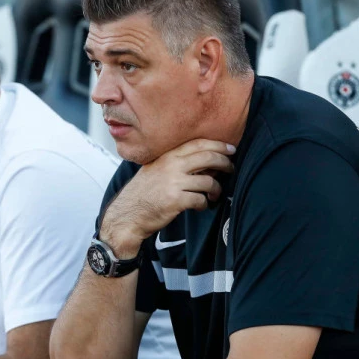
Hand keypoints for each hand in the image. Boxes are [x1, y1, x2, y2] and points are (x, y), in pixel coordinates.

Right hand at [101, 139, 234, 256]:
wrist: (128, 214)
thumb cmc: (142, 194)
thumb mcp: (155, 170)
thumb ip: (175, 162)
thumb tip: (205, 162)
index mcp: (167, 156)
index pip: (198, 144)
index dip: (218, 145)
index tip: (230, 149)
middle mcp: (171, 166)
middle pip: (208, 157)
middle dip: (225, 162)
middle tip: (230, 168)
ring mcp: (173, 183)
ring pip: (208, 181)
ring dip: (216, 189)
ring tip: (214, 194)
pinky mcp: (176, 201)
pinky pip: (200, 200)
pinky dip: (204, 204)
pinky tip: (201, 206)